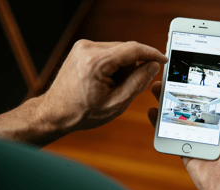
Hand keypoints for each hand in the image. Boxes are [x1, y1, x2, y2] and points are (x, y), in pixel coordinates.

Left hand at [37, 40, 166, 133]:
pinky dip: (113, 65)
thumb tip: (153, 66)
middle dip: (132, 67)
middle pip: (125, 50)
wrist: (56, 112)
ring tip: (110, 86)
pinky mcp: (82, 49)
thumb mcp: (116, 103)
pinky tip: (104, 80)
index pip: (132, 49)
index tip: (163, 59)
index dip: (152, 53)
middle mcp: (87, 49)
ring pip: (117, 51)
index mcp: (96, 63)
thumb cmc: (82, 112)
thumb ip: (138, 82)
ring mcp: (82, 47)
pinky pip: (107, 52)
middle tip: (125, 86)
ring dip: (122, 67)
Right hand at [148, 81, 219, 189]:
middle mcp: (211, 125)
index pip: (214, 95)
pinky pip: (171, 134)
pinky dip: (160, 124)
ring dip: (167, 102)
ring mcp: (197, 136)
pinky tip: (153, 113)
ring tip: (157, 88)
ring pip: (179, 115)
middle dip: (179, 89)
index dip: (204, 81)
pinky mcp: (185, 149)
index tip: (194, 67)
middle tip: (168, 75)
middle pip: (192, 103)